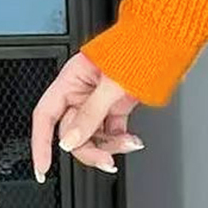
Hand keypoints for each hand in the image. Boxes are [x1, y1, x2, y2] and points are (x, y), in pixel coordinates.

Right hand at [31, 51, 142, 181]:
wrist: (166, 38)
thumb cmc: (138, 46)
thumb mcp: (111, 82)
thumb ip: (90, 113)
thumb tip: (69, 141)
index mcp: (72, 79)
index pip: (46, 115)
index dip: (40, 143)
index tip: (43, 168)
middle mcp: (82, 90)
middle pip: (71, 132)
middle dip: (88, 148)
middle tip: (106, 159)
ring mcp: (100, 99)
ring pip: (92, 135)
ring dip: (108, 146)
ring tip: (128, 144)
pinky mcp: (117, 105)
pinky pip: (111, 131)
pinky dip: (120, 140)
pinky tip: (132, 141)